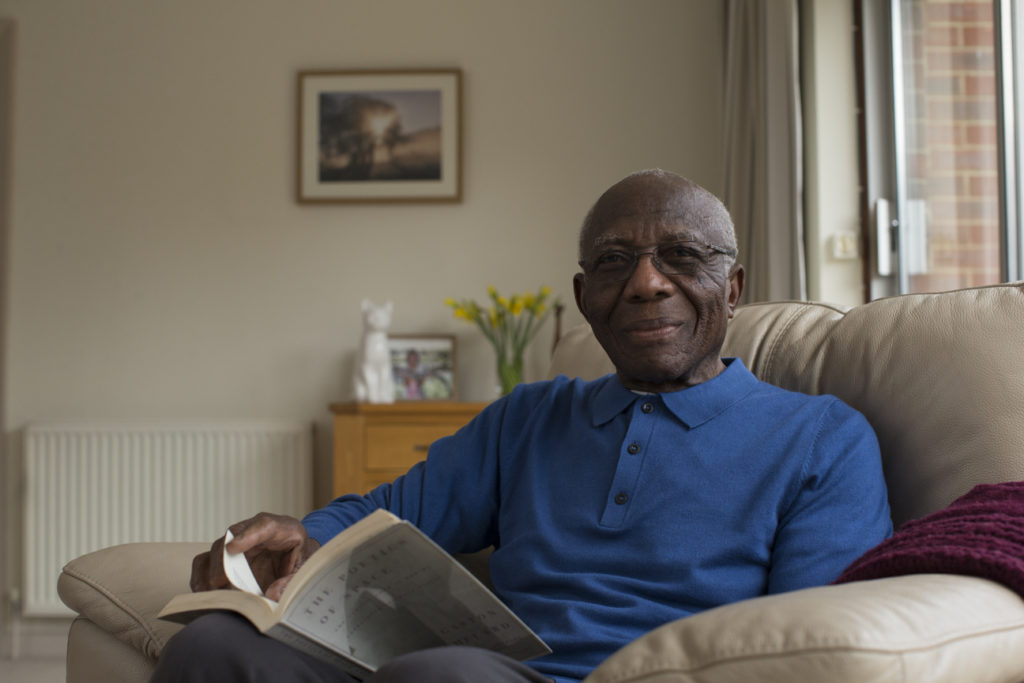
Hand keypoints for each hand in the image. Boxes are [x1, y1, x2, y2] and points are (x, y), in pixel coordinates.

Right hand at [190, 512, 320, 600]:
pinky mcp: (226, 556)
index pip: (264, 525)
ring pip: (216, 549)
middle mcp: (255, 530)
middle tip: (218, 583)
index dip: (247, 535)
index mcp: (282, 528)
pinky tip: (204, 593)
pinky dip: (201, 577)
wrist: (297, 554)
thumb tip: (272, 595)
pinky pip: (206, 561)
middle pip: (233, 536)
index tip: (233, 548)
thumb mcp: (305, 568)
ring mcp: (238, 541)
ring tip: (209, 592)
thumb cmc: (300, 558)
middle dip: (224, 560)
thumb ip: (291, 581)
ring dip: (210, 570)